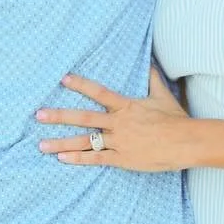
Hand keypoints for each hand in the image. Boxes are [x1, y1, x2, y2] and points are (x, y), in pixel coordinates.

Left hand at [35, 68, 188, 172]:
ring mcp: (119, 142)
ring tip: (41, 145)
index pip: (99, 92)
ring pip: (85, 141)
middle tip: (38, 115)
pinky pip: (96, 159)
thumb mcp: (163, 96)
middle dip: (59, 116)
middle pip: (83, 118)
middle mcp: (118, 123)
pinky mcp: (122, 159)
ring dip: (61, 143)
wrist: (185, 142)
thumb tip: (151, 63)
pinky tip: (62, 159)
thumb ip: (153, 80)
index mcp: (126, 106)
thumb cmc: (175, 119)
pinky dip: (79, 159)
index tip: (63, 79)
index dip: (81, 85)